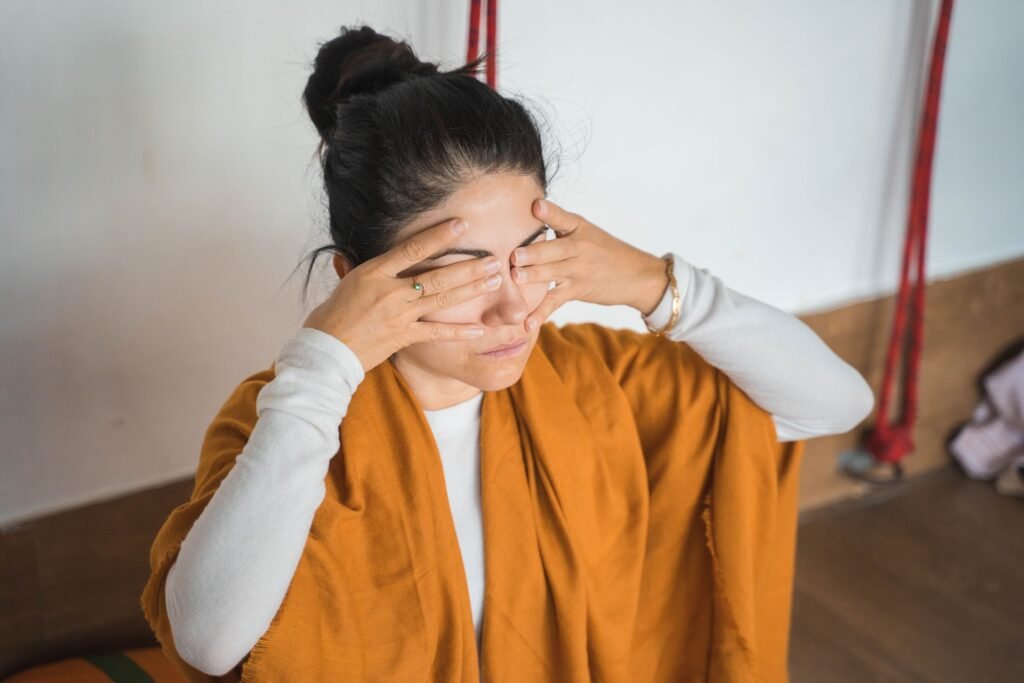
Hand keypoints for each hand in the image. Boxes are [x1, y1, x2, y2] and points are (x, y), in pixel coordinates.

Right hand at [302, 218, 504, 372]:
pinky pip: (437, 333)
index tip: (461, 225)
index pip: (413, 248)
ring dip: (471, 290)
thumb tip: (386, 253)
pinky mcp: (404, 338)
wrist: (326, 350)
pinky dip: (459, 332)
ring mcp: (399, 315)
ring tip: (495, 281)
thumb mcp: (349, 281)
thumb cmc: (332, 315)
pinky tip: (480, 328)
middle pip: (437, 275)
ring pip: (442, 299)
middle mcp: (390, 292)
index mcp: (374, 272)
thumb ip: (373, 267)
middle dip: (470, 267)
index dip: (439, 236)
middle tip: (496, 260)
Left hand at [511, 198, 669, 330]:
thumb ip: (560, 226)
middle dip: (534, 253)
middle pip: (555, 249)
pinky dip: (541, 313)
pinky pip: (555, 301)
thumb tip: (529, 211)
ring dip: (534, 276)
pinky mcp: (577, 290)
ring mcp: (579, 270)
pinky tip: (527, 323)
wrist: (637, 275)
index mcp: (580, 227)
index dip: (550, 212)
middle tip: (514, 255)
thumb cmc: (605, 250)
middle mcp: (580, 247)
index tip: (536, 206)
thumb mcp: (587, 232)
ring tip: (516, 278)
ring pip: (553, 272)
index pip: (563, 218)